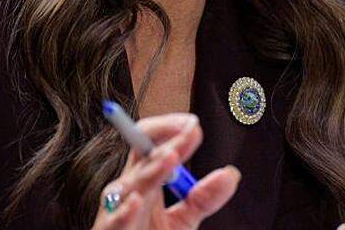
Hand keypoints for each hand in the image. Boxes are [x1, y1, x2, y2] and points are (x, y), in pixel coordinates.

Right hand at [89, 113, 241, 229]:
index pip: (150, 143)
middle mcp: (129, 190)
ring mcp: (117, 211)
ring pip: (131, 185)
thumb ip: (204, 198)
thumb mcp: (183, 219)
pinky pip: (114, 221)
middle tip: (189, 133)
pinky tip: (136, 202)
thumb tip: (230, 174)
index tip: (193, 125)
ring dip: (152, 170)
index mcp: (145, 181)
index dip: (169, 129)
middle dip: (168, 143)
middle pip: (143, 158)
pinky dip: (124, 211)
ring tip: (171, 157)